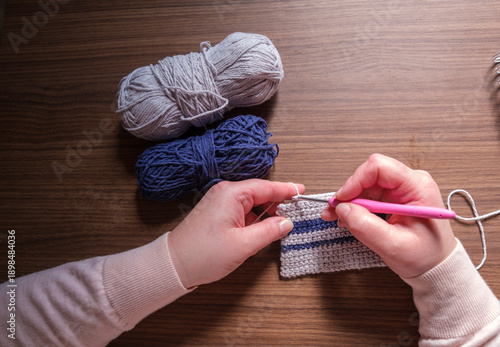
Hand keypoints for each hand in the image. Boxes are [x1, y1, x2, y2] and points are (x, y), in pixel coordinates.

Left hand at [168, 179, 304, 287]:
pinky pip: (241, 211)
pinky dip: (253, 219)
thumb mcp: (243, 245)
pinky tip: (260, 231)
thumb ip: (269, 231)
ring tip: (279, 226)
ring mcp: (219, 202)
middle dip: (277, 203)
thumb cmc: (203, 254)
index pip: (266, 187)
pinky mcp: (216, 213)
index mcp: (231, 194)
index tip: (302, 190)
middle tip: (295, 212)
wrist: (174, 265)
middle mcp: (225, 193)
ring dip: (265, 214)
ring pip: (251, 203)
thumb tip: (287, 222)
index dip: (287, 189)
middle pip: (259, 193)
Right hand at [321, 154, 456, 277]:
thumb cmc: (425, 256)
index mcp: (417, 187)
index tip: (341, 200)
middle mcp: (409, 182)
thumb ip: (366, 227)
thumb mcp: (394, 246)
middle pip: (368, 175)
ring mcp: (401, 189)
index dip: (355, 181)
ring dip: (349, 201)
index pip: (379, 168)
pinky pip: (368, 194)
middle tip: (332, 212)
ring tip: (338, 218)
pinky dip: (355, 206)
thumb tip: (342, 209)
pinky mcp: (393, 197)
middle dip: (348, 193)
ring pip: (365, 185)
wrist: (437, 266)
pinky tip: (349, 219)